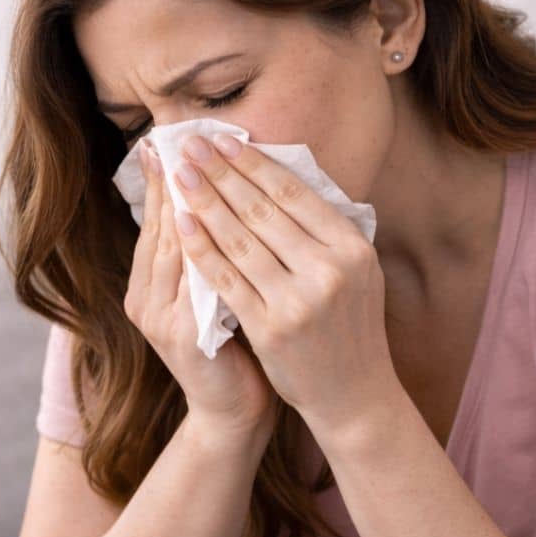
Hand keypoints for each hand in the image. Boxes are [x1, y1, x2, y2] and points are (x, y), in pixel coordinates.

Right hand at [124, 142, 278, 443]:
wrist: (237, 412)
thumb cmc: (237, 348)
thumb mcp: (218, 293)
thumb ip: (213, 253)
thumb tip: (226, 193)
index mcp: (149, 286)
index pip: (159, 220)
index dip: (166, 178)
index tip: (172, 138)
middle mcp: (145, 298)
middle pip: (160, 225)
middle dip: (174, 178)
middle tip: (183, 135)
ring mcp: (159, 317)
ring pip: (173, 246)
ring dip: (189, 201)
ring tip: (201, 161)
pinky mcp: (182, 334)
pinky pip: (194, 278)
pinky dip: (203, 244)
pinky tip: (215, 216)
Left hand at [171, 134, 401, 441]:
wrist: (354, 396)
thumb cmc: (348, 326)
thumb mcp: (356, 271)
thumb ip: (324, 230)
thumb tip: (276, 174)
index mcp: (353, 247)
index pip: (294, 194)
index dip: (254, 163)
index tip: (224, 140)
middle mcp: (330, 270)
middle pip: (262, 210)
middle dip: (221, 173)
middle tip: (191, 145)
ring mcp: (299, 300)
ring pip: (240, 240)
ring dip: (204, 202)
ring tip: (179, 175)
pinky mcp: (270, 328)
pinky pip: (226, 279)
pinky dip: (201, 248)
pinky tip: (181, 224)